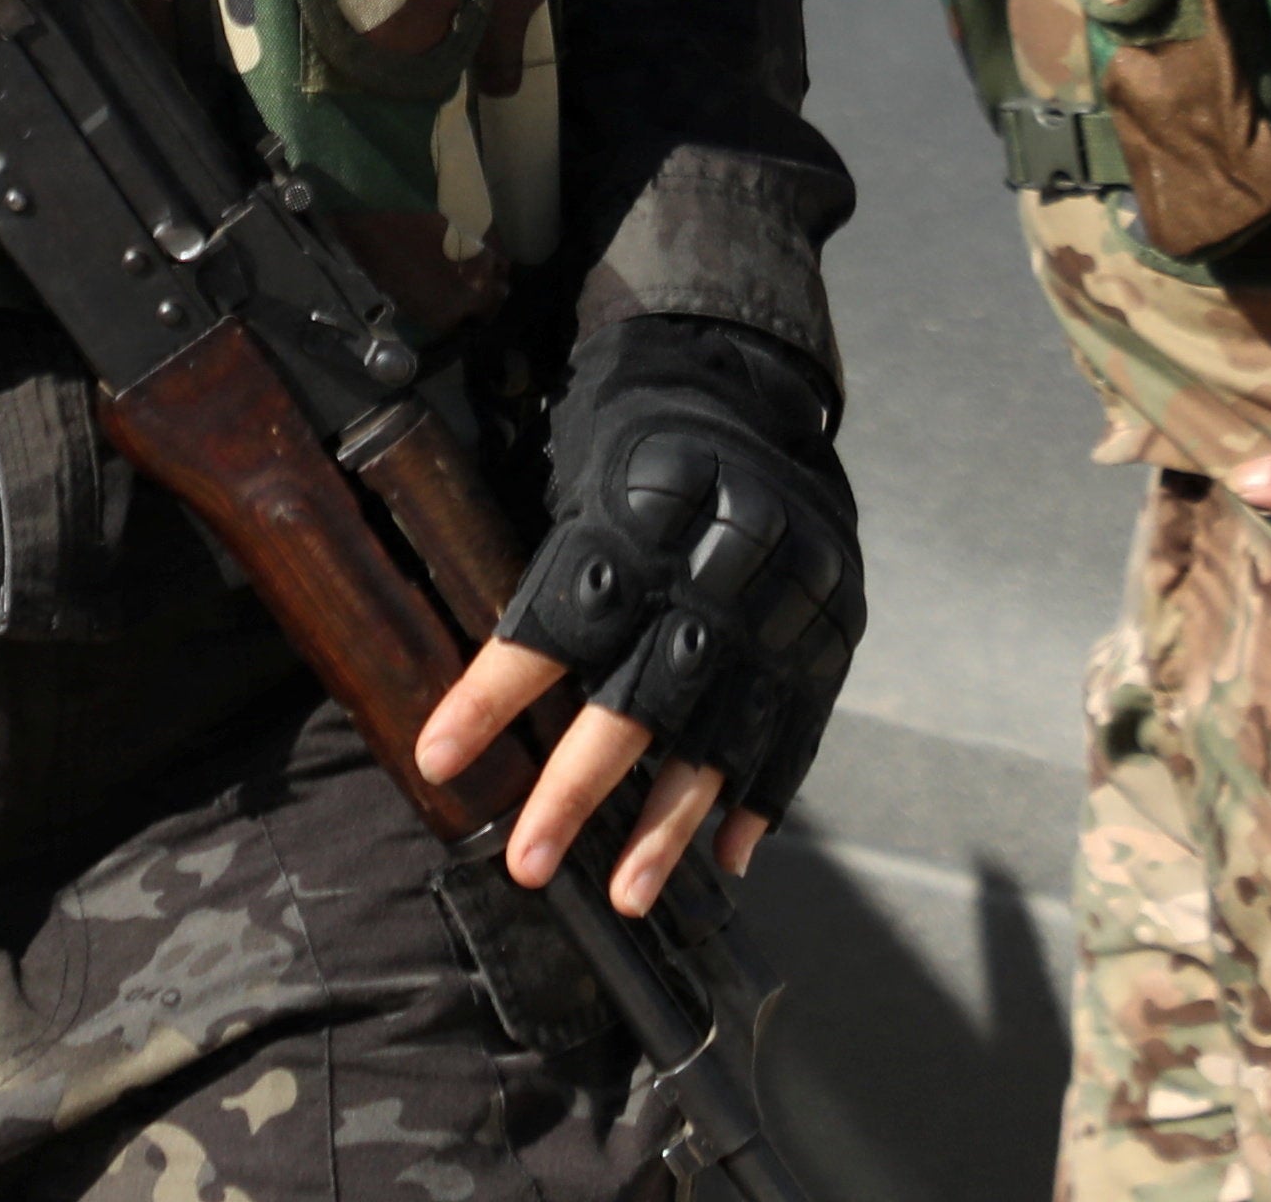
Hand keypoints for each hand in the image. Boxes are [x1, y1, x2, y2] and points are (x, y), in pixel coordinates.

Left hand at [413, 314, 859, 915]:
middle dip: (581, 789)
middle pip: (643, 694)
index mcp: (642, 510)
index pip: (557, 617)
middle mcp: (719, 564)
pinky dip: (761, 798)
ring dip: (671, 824)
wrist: (752, 375)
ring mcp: (786, 604)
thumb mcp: (574, 467)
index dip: (493, 693)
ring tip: (629, 896)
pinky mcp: (831, 629)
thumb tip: (474, 685)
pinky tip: (728, 857)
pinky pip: (796, 729)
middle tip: (530, 863)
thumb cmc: (634, 430)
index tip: (439, 759)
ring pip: (723, 732)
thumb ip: (548, 571)